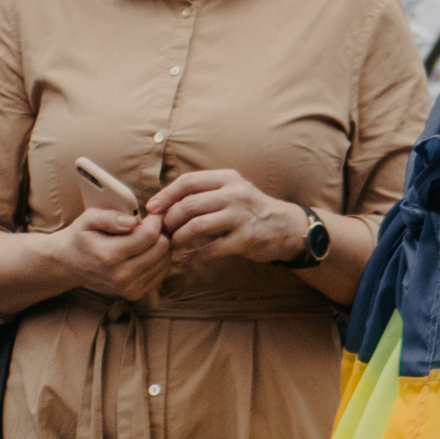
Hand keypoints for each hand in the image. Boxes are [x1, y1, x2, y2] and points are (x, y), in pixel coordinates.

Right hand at [41, 206, 173, 301]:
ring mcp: (129, 288)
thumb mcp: (88, 220)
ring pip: (165, 260)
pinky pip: (161, 272)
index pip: (151, 235)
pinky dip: (158, 259)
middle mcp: (121, 276)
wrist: (69, 265)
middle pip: (162, 248)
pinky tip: (144, 252)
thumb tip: (132, 222)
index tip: (150, 215)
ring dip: (160, 246)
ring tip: (144, 239)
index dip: (155, 221)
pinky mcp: (135, 294)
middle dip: (160, 232)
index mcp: (109, 256)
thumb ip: (110, 218)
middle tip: (148, 226)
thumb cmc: (82, 238)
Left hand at [147, 170, 305, 263]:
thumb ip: (206, 191)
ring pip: (197, 225)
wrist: (287, 227)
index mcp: (228, 178)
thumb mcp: (233, 190)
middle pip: (189, 204)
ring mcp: (241, 217)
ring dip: (178, 237)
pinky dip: (194, 256)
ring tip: (172, 244)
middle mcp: (235, 194)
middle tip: (161, 231)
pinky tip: (186, 259)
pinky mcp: (246, 239)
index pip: (188, 182)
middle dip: (169, 219)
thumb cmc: (251, 210)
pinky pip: (211, 249)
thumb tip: (165, 201)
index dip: (166, 195)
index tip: (152, 209)